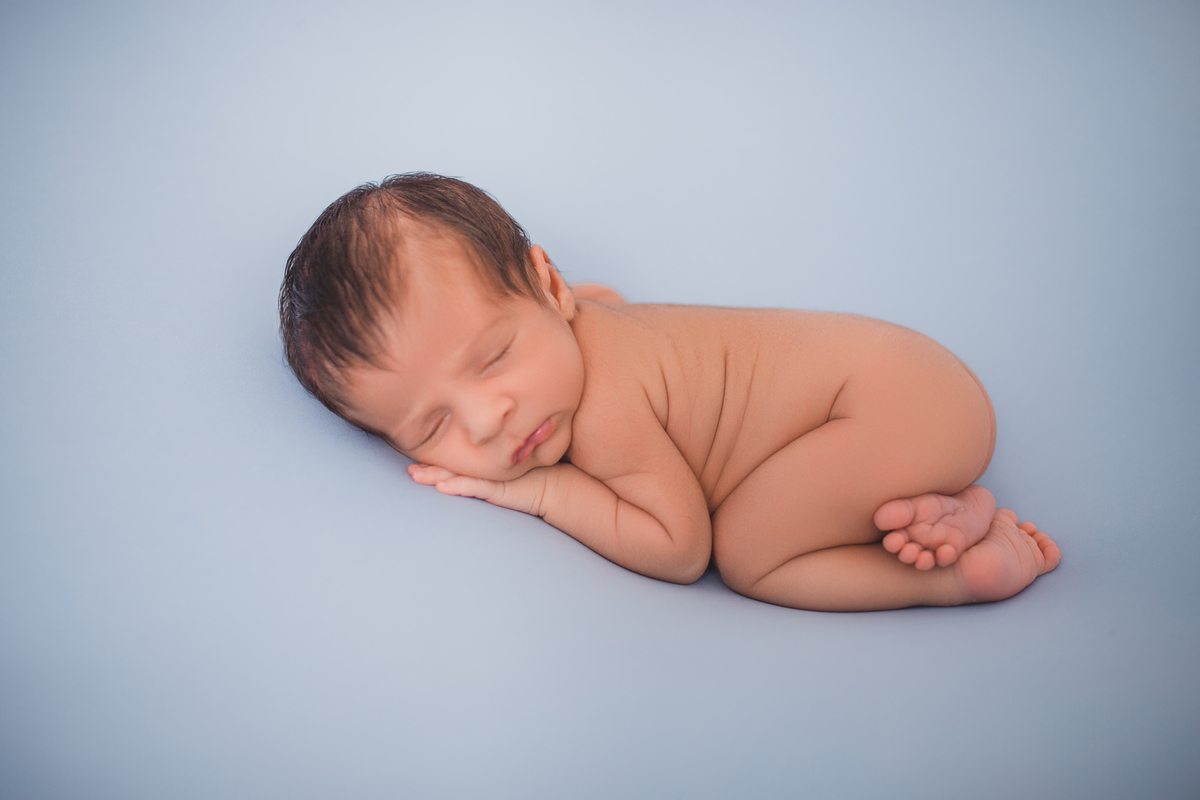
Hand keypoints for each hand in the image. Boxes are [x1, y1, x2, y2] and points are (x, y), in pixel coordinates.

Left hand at [407, 463, 551, 516]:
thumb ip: (495, 467)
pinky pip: (474, 486)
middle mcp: (487, 466)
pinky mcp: (500, 487)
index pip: (456, 457)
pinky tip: (441, 487)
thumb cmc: (537, 479)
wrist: (560, 487)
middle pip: (451, 463)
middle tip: (406, 468)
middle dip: (427, 465)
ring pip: (457, 473)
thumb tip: (473, 469)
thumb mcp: (510, 473)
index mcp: (487, 462)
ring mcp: (492, 475)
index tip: (413, 456)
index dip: (436, 456)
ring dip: (434, 474)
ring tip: (414, 475)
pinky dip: (457, 485)